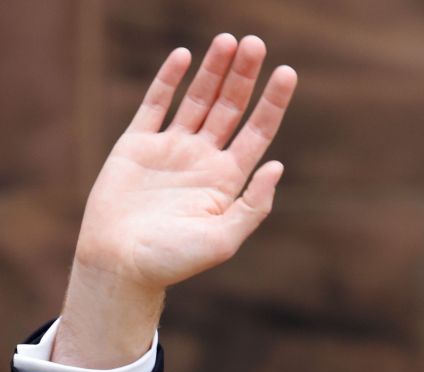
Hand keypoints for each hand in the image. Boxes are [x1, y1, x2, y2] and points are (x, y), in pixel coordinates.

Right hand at [55, 36, 297, 366]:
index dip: (272, 103)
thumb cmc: (175, 260)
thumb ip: (253, 205)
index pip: (257, 132)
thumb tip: (278, 165)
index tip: (287, 73)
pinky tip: (185, 56)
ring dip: (213, 70)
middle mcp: (203, 160)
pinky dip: (169, 80)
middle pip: (230, 108)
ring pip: (197, 99)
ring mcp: (171, 149)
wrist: (121, 263)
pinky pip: (155, 104)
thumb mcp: (225, 239)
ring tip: (230, 40)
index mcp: (228, 181)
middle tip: (257, 43)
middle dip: (244, 77)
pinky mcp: (137, 145)